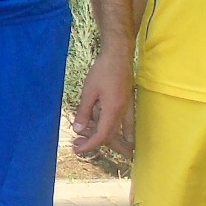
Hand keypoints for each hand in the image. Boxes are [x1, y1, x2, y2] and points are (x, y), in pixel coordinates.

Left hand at [73, 40, 132, 156]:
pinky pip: (126, 124)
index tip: (77, 149)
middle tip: (77, 143)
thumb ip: (84, 112)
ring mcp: (127, 108)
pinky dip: (120, 133)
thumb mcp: (88, 91)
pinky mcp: (128, 103)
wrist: (119, 55)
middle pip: (109, 136)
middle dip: (93, 142)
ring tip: (87, 136)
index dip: (89, 145)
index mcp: (113, 110)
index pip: (101, 136)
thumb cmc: (103, 70)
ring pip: (117, 130)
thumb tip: (78, 130)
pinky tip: (122, 138)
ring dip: (103, 136)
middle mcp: (123, 112)